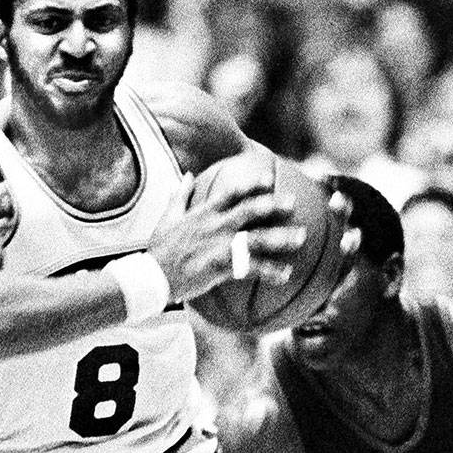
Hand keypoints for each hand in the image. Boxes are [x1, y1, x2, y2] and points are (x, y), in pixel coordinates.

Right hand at [147, 168, 304, 301]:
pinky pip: (251, 268)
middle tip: (292, 205)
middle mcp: (214, 226)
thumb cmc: (159, 249)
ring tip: (301, 238)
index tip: (269, 179)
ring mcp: (218, 246)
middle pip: (250, 211)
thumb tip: (187, 175)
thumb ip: (179, 195)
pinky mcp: (220, 267)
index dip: (252, 184)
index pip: (231, 193)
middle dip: (273, 206)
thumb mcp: (167, 218)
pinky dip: (270, 271)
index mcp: (203, 213)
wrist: (151, 277)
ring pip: (256, 239)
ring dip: (281, 237)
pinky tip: (286, 274)